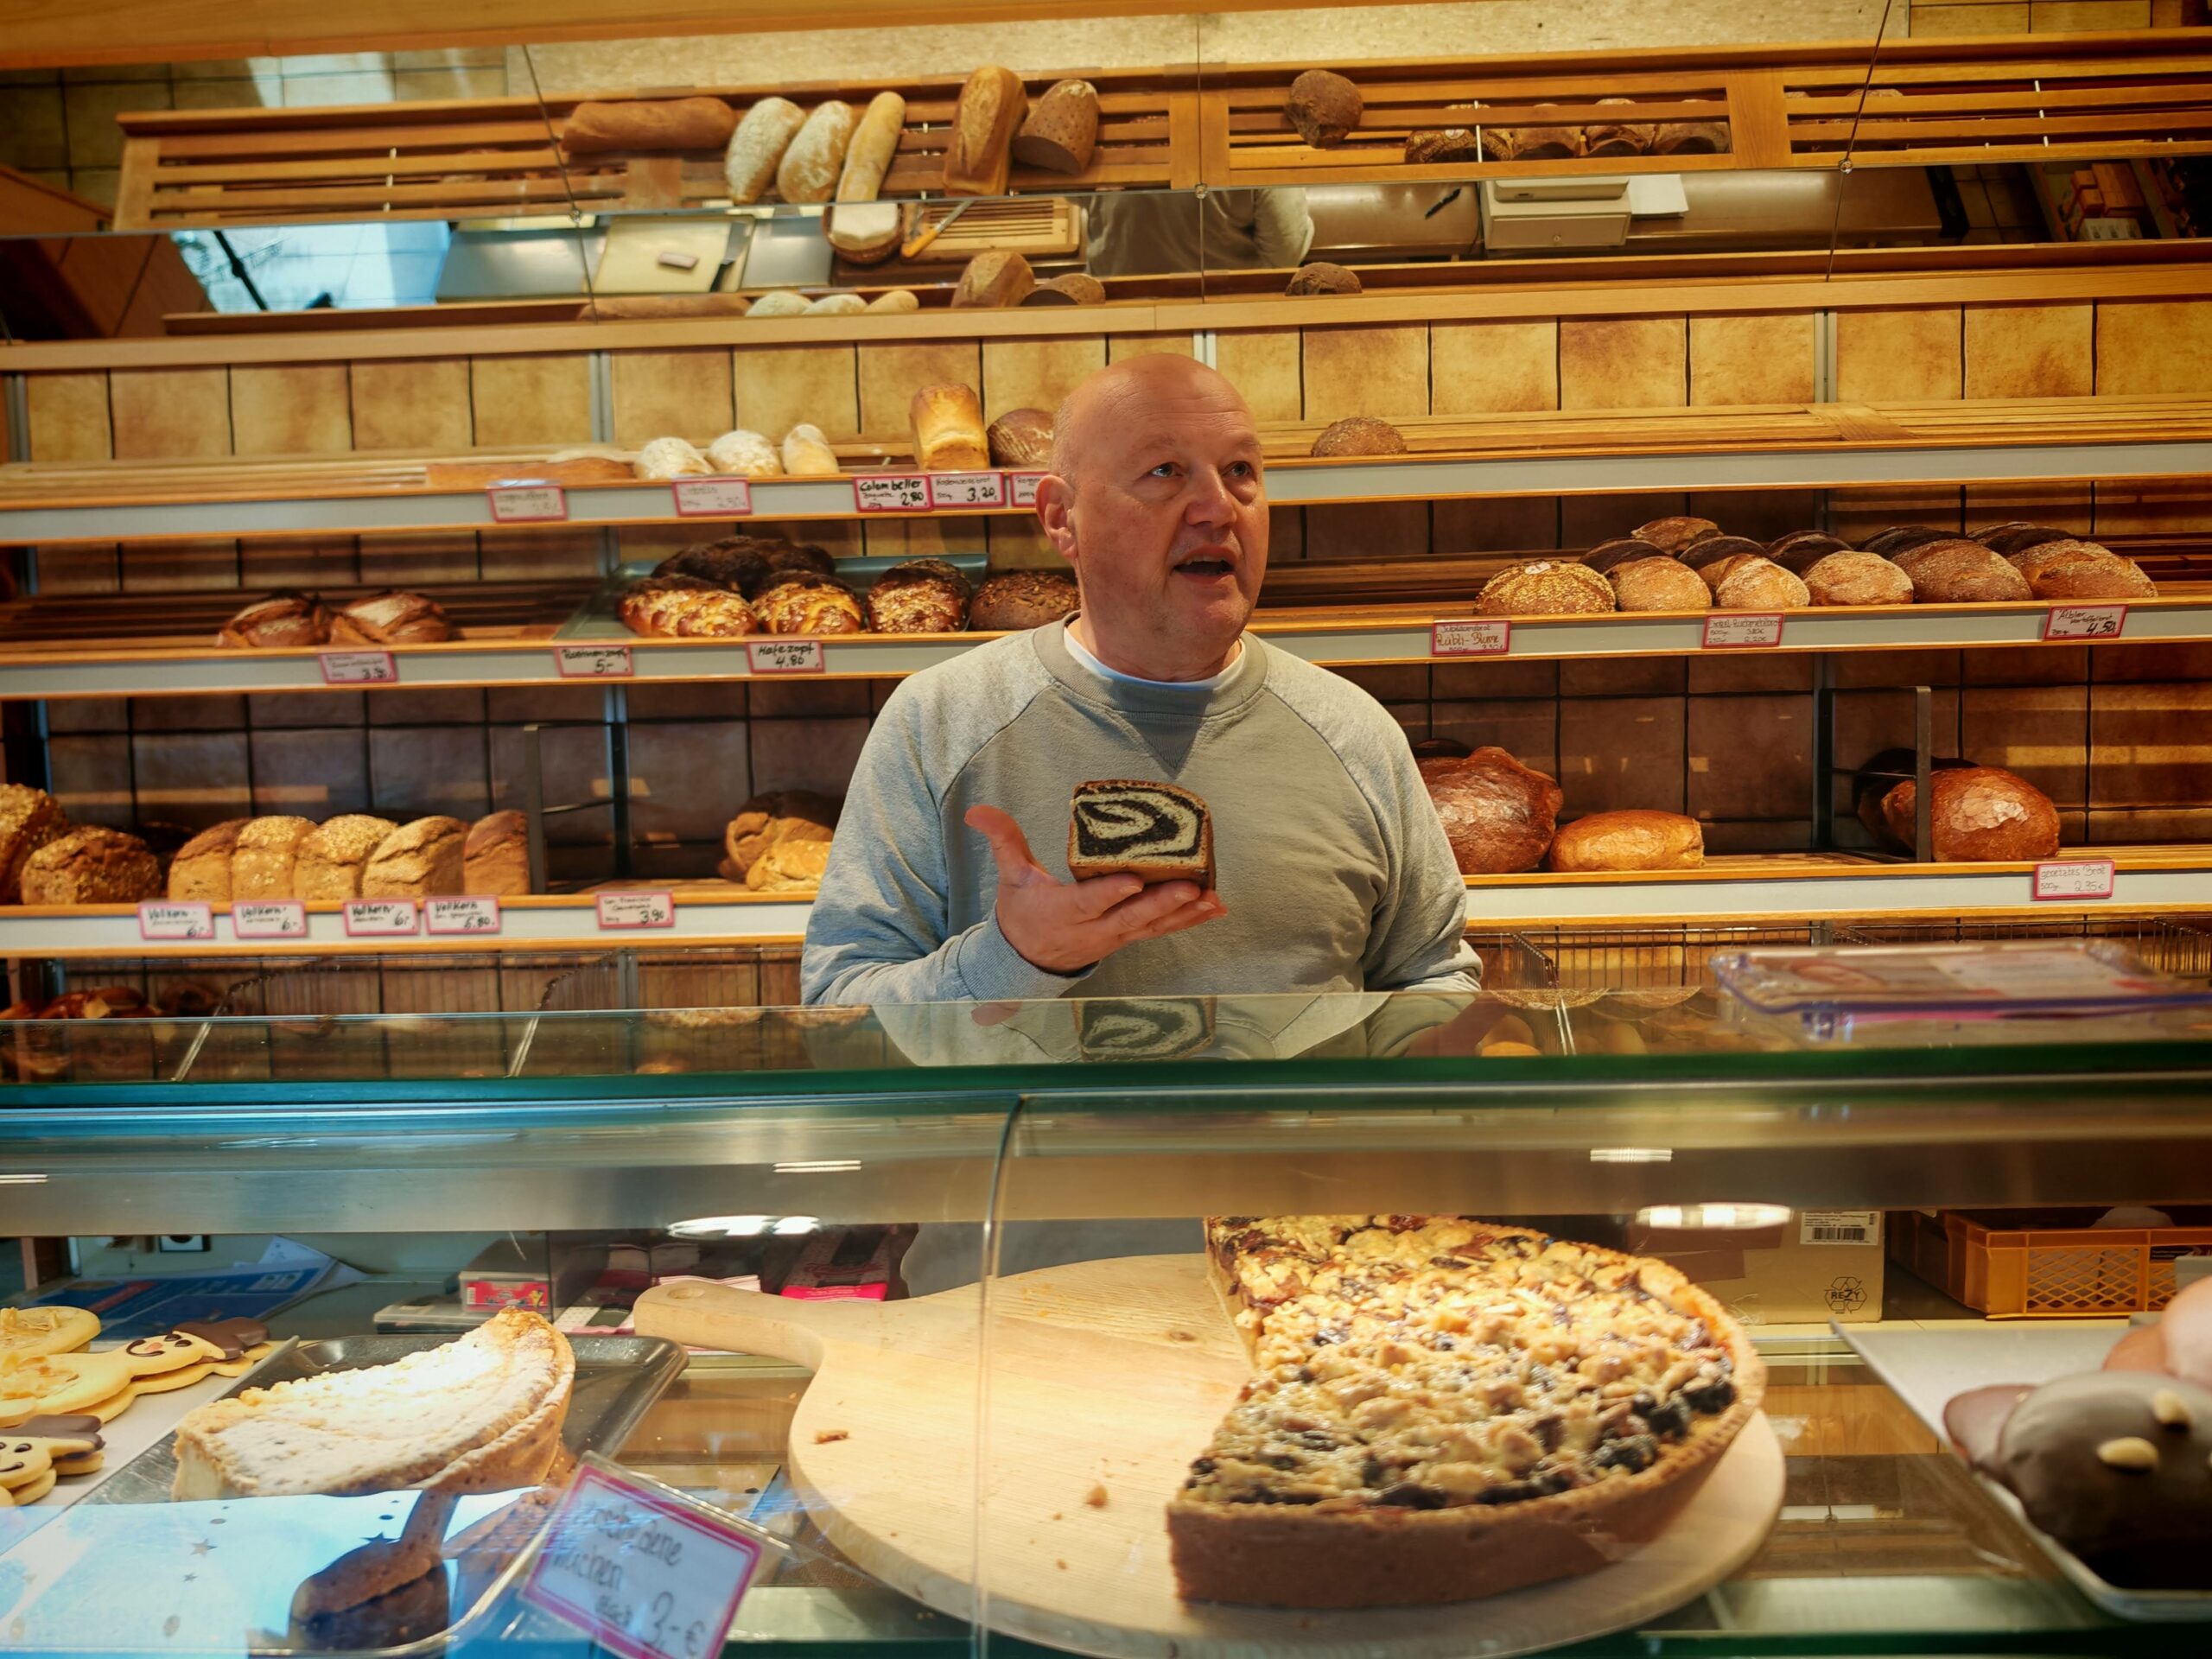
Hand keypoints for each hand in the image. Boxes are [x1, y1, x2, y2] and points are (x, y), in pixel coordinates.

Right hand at [964, 804, 1224, 974]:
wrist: (1027, 960)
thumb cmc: (1022, 911)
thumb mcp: (1010, 877)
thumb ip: (1002, 840)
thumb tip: (977, 810)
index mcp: (1062, 911)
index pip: (1088, 902)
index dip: (1110, 893)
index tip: (1133, 881)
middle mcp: (1093, 929)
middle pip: (1130, 917)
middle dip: (1162, 902)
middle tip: (1190, 885)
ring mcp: (1114, 937)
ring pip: (1152, 927)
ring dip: (1184, 914)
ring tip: (1212, 898)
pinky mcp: (1129, 938)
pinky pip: (1162, 931)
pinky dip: (1189, 921)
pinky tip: (1215, 908)